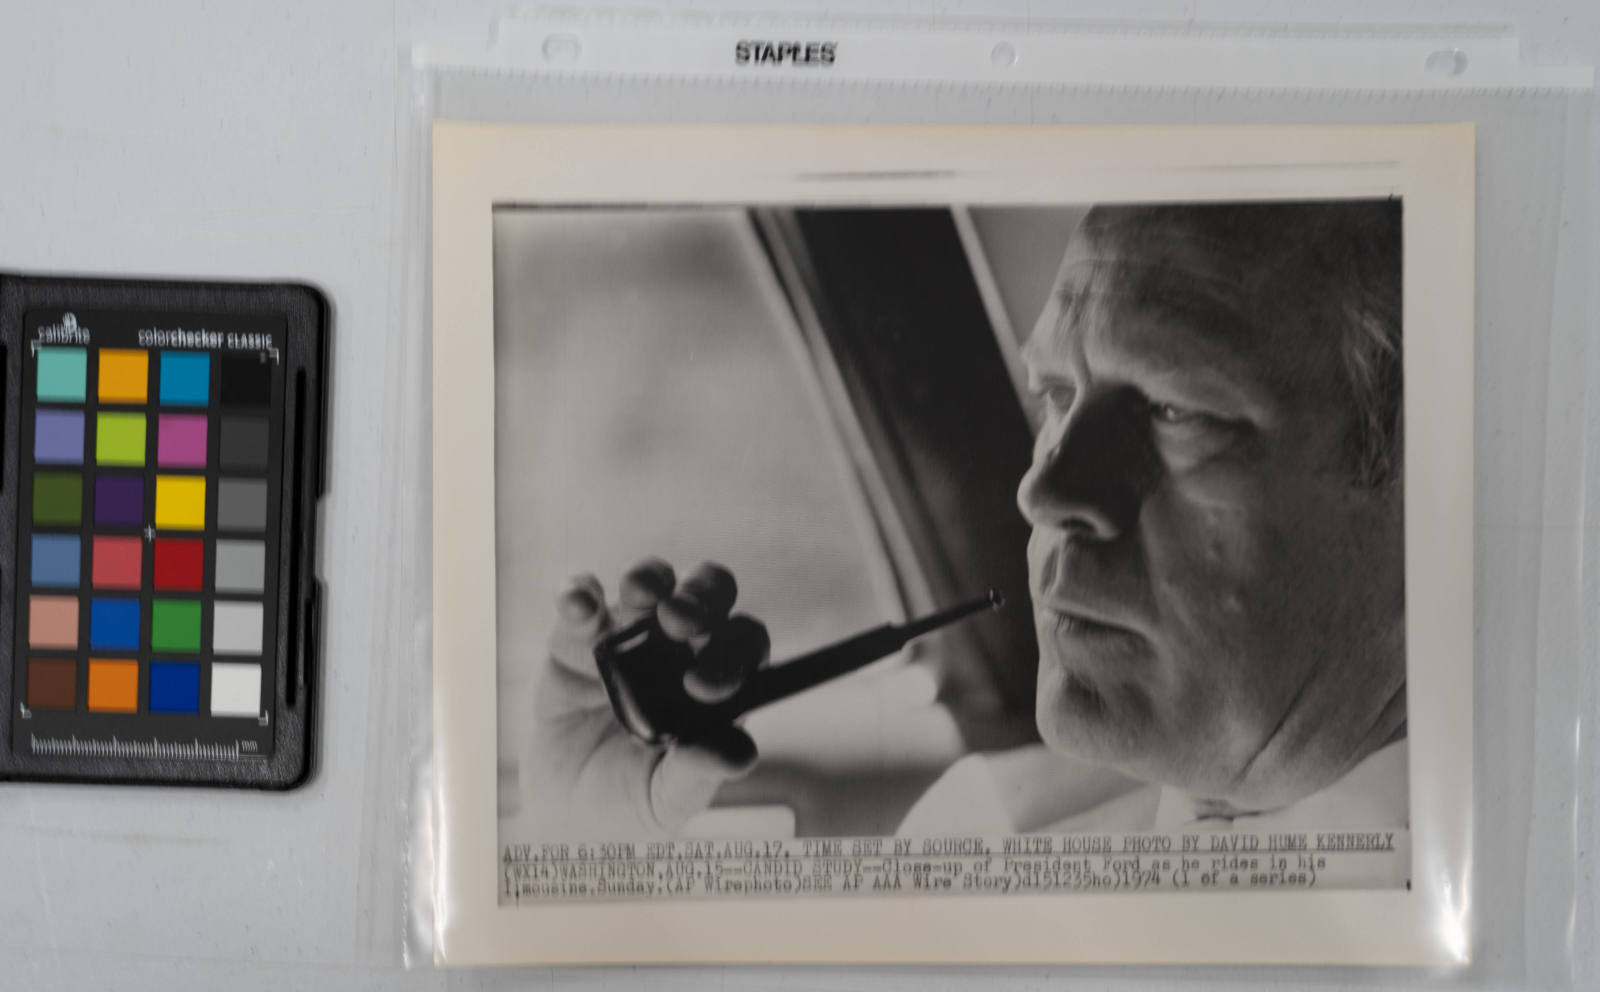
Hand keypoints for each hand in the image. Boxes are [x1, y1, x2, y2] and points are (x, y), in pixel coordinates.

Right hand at [523, 559, 769, 838]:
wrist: (564, 811)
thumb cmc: (632, 802)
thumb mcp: (668, 798)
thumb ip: (699, 772)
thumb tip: (741, 753)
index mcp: (717, 680)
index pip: (743, 646)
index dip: (733, 655)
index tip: (702, 689)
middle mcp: (679, 648)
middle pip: (707, 596)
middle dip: (701, 596)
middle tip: (681, 620)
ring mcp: (629, 636)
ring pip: (651, 583)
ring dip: (648, 579)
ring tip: (638, 595)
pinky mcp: (576, 637)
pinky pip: (581, 601)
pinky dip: (580, 594)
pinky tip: (579, 608)